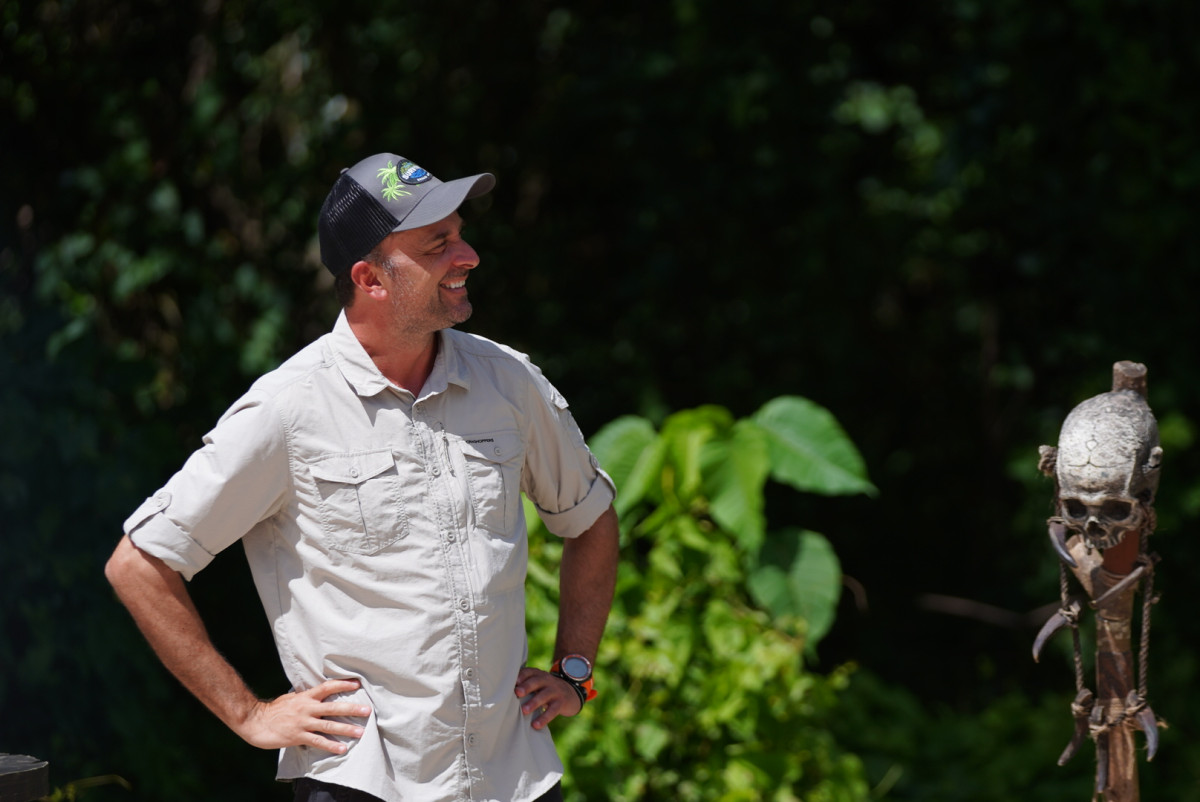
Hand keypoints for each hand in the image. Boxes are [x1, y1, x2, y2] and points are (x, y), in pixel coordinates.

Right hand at [236, 679, 372, 753]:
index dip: (342, 685)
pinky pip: (318, 741)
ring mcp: (303, 723)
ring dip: (346, 729)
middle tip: (368, 710)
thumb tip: (317, 693)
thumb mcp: (291, 698)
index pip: (327, 687)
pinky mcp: (298, 736)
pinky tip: (342, 749)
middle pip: (333, 707)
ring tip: (361, 732)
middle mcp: (306, 708)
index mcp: (305, 696)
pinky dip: (331, 745)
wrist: (255, 721)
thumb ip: (305, 696)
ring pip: (328, 725)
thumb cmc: (274, 710)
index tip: (357, 684)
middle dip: (352, 709)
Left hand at [514, 667, 582, 729]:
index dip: (522, 675)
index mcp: (539, 674)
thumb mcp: (538, 683)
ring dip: (534, 702)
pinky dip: (544, 718)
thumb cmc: (545, 689)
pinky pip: (553, 710)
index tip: (513, 681)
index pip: (529, 672)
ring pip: (544, 695)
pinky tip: (536, 725)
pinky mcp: (561, 703)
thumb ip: (524, 684)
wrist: (570, 693)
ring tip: (524, 711)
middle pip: (537, 681)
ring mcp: (555, 691)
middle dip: (527, 686)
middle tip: (517, 693)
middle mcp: (547, 680)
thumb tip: (502, 692)